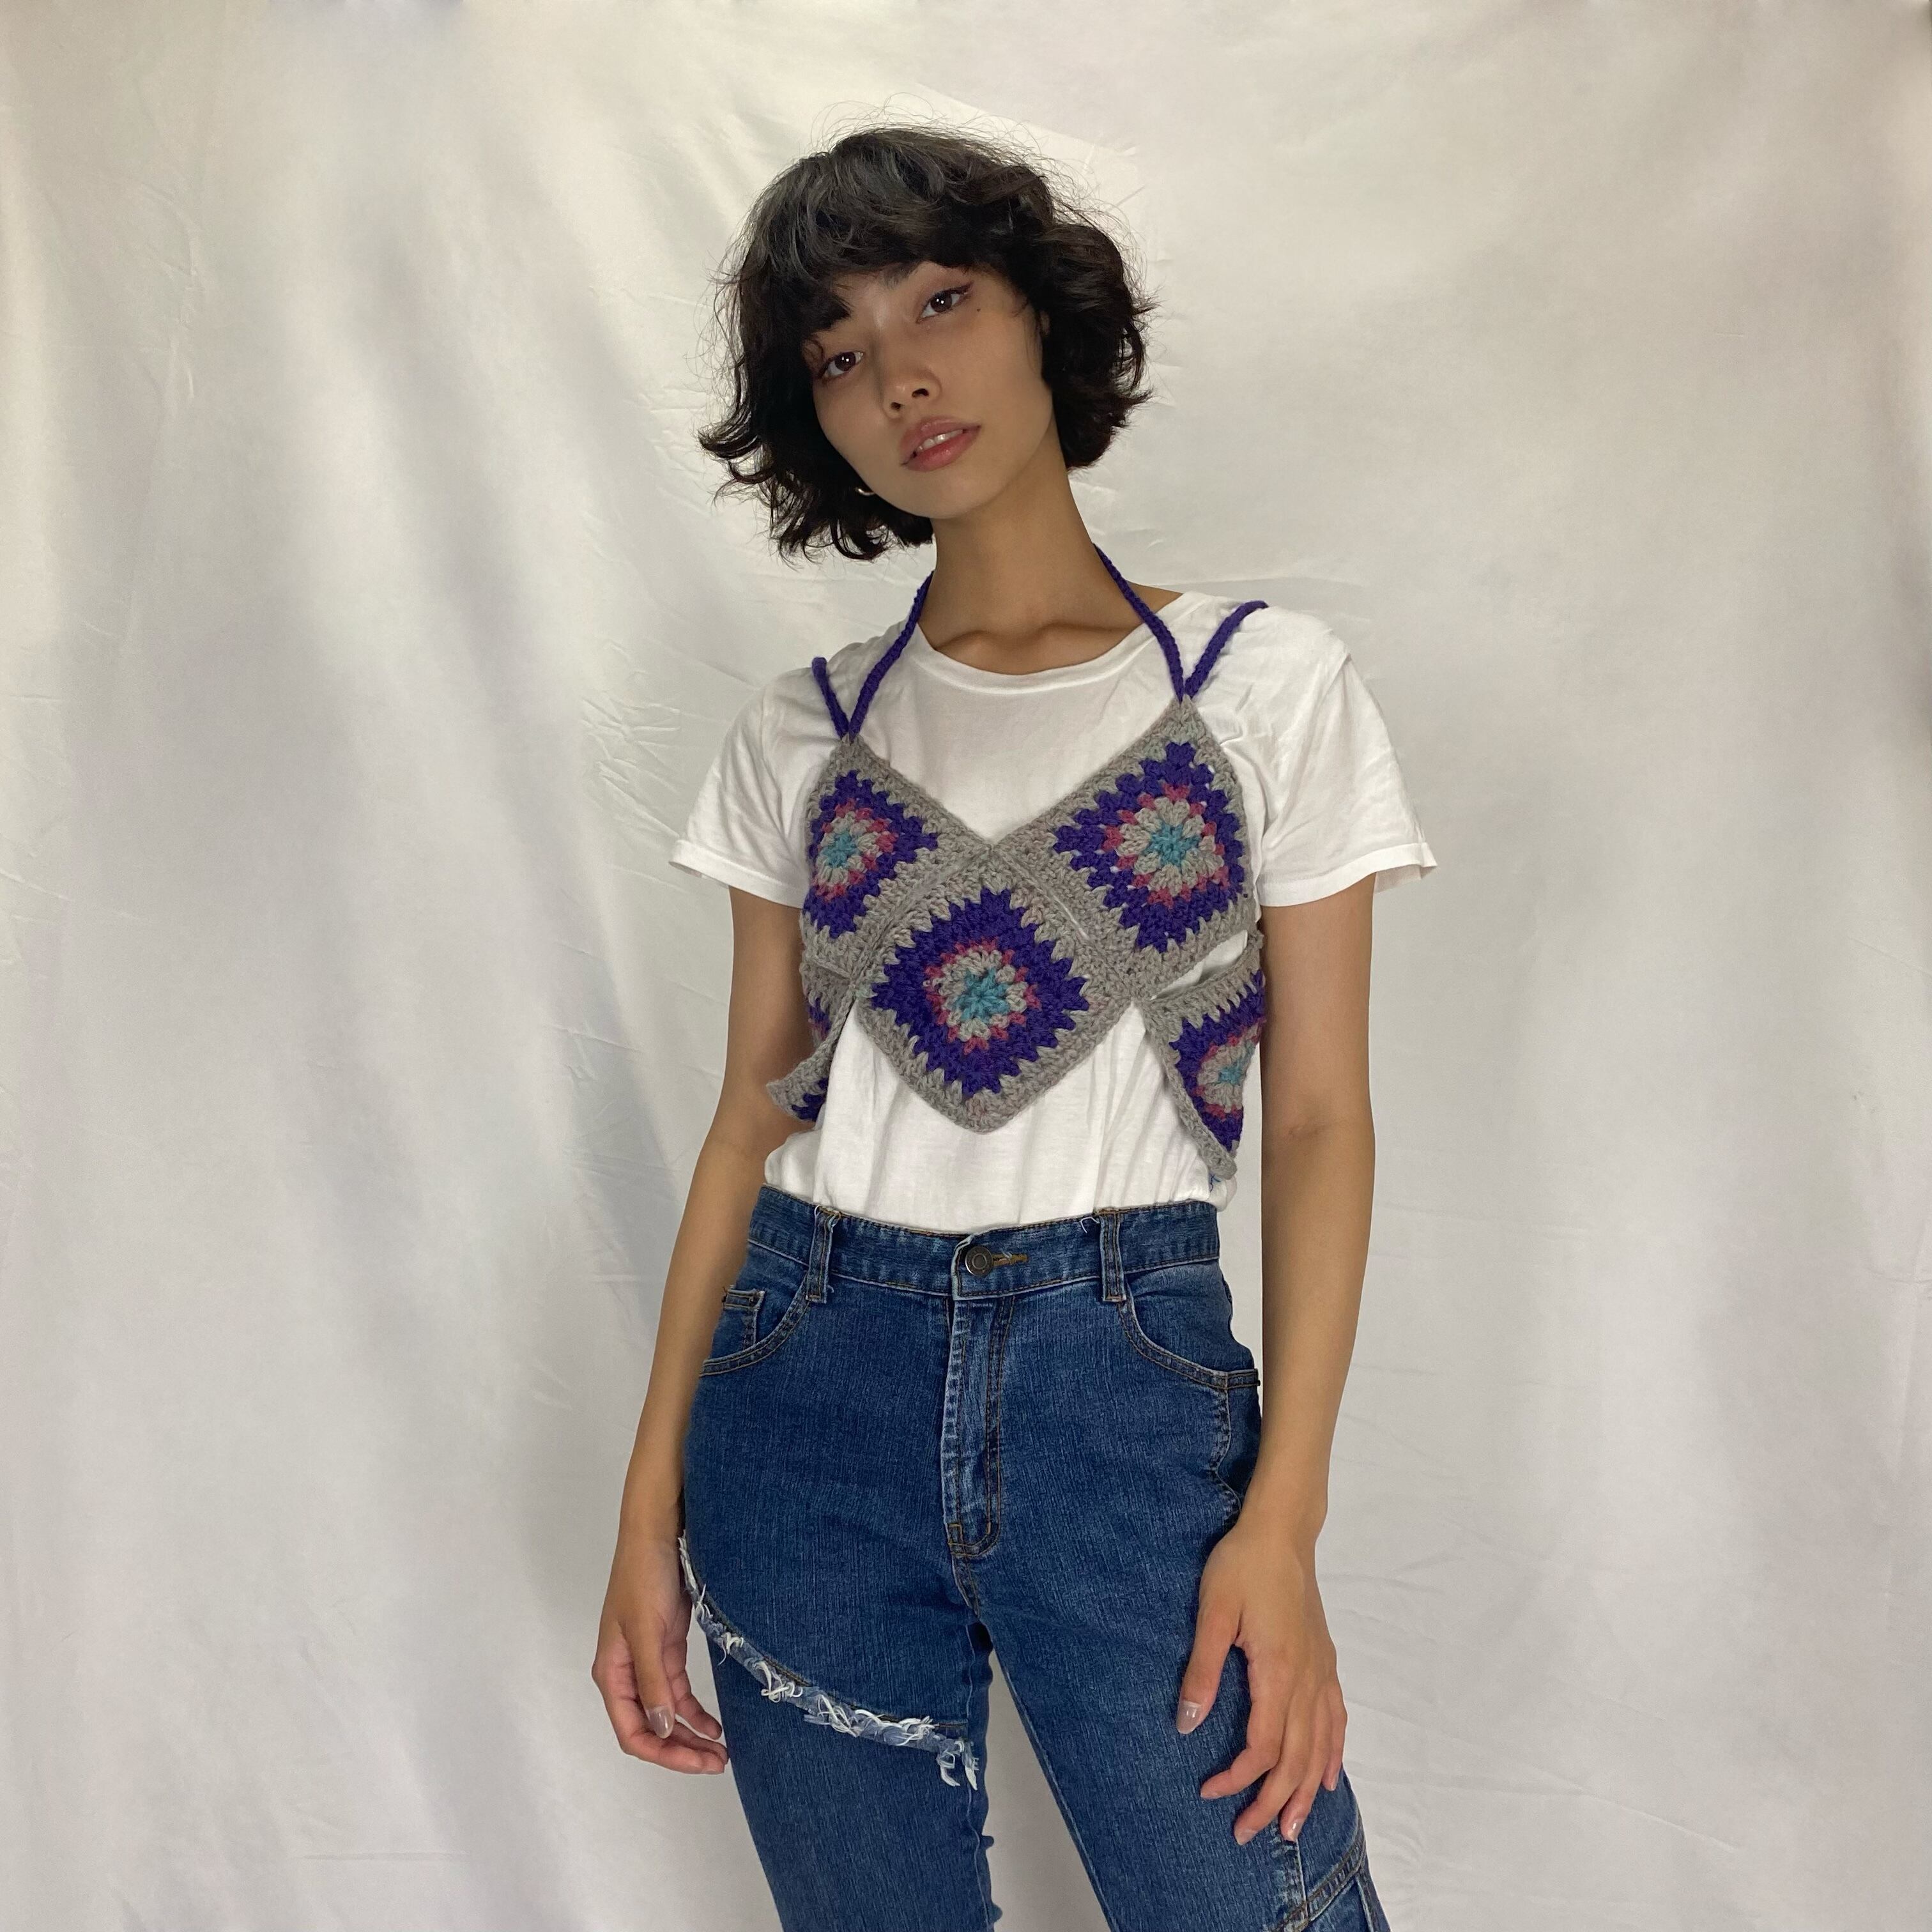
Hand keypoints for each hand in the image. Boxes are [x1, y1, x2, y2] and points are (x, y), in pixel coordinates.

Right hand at [592, 1525, 728, 1773]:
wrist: (658, 1531)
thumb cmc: (644, 1576)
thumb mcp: (648, 1630)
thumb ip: (653, 1681)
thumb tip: (661, 1730)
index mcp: (612, 1673)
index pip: (632, 1732)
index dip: (663, 1753)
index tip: (697, 1762)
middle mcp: (627, 1673)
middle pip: (650, 1729)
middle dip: (681, 1750)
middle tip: (717, 1763)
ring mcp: (647, 1661)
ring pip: (667, 1713)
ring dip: (691, 1734)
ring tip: (721, 1752)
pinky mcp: (666, 1648)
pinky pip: (678, 1692)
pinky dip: (695, 1711)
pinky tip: (714, 1725)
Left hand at [1177, 1513, 1344, 1843]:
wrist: (1281, 1532)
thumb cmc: (1242, 1566)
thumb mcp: (1212, 1612)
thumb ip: (1202, 1670)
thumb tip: (1188, 1725)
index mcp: (1278, 1672)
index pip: (1264, 1746)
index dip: (1239, 1778)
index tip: (1209, 1792)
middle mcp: (1306, 1680)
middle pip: (1297, 1758)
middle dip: (1273, 1802)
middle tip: (1247, 1833)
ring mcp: (1321, 1671)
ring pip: (1321, 1747)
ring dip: (1307, 1791)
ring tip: (1293, 1827)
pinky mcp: (1325, 1661)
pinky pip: (1336, 1720)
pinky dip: (1333, 1754)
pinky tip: (1329, 1776)